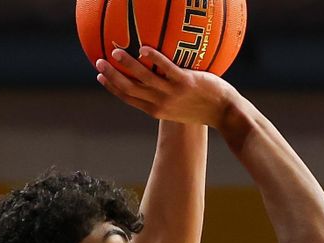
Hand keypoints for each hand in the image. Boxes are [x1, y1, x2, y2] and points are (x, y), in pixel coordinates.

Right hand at [96, 47, 236, 128]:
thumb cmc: (204, 108)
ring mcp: (172, 93)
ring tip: (115, 52)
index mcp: (156, 110)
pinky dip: (154, 59)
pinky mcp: (186, 83)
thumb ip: (167, 96)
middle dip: (111, 76)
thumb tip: (159, 81)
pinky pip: (166, 68)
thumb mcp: (180, 107)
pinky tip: (143, 49)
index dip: (112, 87)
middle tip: (98, 63)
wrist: (225, 113)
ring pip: (143, 78)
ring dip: (126, 65)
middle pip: (129, 89)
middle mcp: (160, 103)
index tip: (99, 77)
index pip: (128, 98)